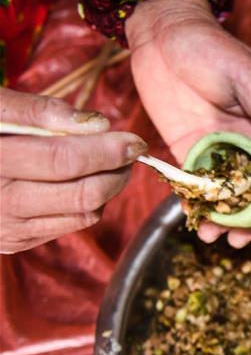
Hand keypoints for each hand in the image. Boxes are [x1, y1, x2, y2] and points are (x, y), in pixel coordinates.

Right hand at [0, 88, 145, 253]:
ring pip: (83, 214)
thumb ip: (35, 111)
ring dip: (108, 188)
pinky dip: (87, 204)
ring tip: (110, 163)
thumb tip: (96, 124)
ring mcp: (6, 229)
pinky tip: (81, 182)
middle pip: (82, 193)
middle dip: (116, 171)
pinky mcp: (13, 242)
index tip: (133, 139)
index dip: (105, 150)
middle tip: (129, 151)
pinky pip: (69, 226)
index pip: (62, 160)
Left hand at [126, 0, 250, 247]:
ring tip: (213, 237)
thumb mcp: (245, 74)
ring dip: (225, 219)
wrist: (162, 34)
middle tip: (241, 242)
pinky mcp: (190, 150)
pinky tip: (192, 220)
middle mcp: (248, 143)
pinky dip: (197, 205)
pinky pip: (197, 184)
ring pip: (229, 195)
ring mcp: (219, 150)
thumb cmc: (208, 46)